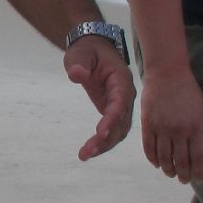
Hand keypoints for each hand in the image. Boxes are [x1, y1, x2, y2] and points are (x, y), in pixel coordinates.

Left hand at [65, 36, 134, 160]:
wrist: (93, 48)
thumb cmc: (87, 50)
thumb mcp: (80, 53)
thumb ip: (79, 63)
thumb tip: (77, 75)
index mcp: (121, 80)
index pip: (120, 103)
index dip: (112, 118)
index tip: (101, 132)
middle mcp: (125, 95)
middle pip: (121, 122)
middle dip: (106, 138)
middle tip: (87, 151)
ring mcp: (120, 104)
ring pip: (118, 130)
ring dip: (104, 144)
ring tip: (85, 155)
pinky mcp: (113, 110)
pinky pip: (112, 129)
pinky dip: (103, 141)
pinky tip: (89, 151)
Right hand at [139, 67, 202, 183]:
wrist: (167, 74)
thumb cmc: (188, 93)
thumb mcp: (202, 113)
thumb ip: (201, 134)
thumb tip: (199, 155)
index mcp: (197, 128)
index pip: (199, 158)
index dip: (199, 172)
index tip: (198, 179)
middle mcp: (180, 131)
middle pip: (181, 161)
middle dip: (183, 175)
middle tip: (183, 180)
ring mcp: (162, 128)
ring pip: (164, 158)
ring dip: (168, 169)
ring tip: (170, 173)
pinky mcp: (148, 124)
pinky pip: (149, 148)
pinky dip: (153, 159)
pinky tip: (157, 163)